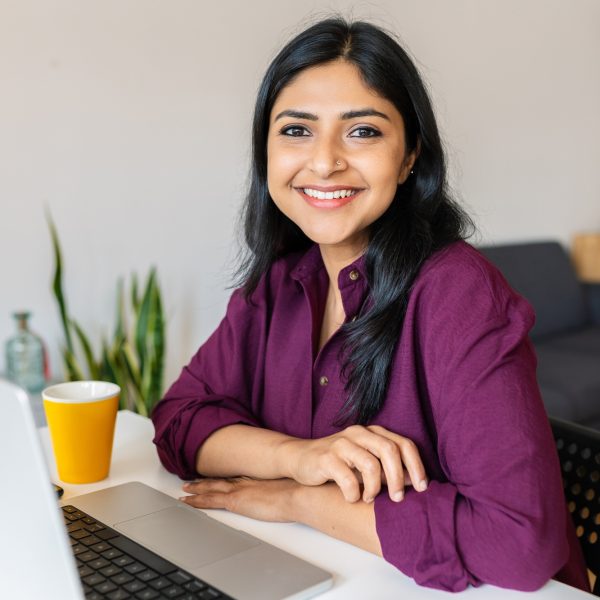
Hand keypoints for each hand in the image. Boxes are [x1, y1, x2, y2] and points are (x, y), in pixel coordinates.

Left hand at [179, 477, 298, 521]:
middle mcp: (247, 481)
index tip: (217, 476)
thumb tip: (293, 494)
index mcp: (259, 478)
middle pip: (221, 480)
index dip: (225, 476)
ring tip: (184, 489)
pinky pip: (209, 500)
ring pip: (211, 488)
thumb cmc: (301, 493)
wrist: (300, 494)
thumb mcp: (294, 489)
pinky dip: (196, 500)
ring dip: (197, 488)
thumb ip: (287, 491)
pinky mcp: (235, 501)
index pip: (237, 477)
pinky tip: (186, 502)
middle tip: (193, 480)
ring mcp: (240, 490)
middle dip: (206, 481)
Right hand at [280, 425, 426, 503]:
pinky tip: (351, 498)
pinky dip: (354, 493)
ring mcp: (341, 443)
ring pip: (371, 464)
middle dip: (399, 478)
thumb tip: (415, 482)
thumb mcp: (365, 462)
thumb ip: (387, 468)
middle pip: (390, 450)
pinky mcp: (326, 457)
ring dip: (375, 487)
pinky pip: (347, 478)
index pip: (403, 444)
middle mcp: (358, 433)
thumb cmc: (338, 464)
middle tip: (398, 498)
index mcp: (372, 432)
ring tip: (369, 498)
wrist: (300, 458)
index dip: (416, 466)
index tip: (422, 487)